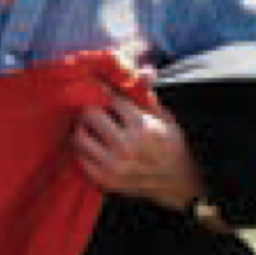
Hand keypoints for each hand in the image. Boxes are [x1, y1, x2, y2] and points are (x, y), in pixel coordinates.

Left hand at [71, 86, 203, 207]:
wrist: (176, 184)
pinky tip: (91, 143)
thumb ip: (148, 96)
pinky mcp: (104, 179)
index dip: (101, 90)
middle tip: (91, 106)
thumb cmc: (171, 146)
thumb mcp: (166, 119)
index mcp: (143, 127)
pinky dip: (82, 148)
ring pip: (79, 136)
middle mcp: (126, 146)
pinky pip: (79, 157)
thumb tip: (143, 70)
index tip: (95, 85)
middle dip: (89, 107)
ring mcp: (113, 165)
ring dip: (81, 127)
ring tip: (89, 125)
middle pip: (89, 115)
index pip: (111, 99)